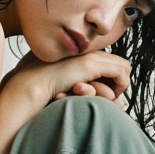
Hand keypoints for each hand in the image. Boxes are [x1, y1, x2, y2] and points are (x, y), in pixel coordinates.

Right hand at [0, 49, 130, 110]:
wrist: (31, 87)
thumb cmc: (47, 93)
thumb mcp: (72, 90)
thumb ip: (89, 90)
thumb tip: (115, 100)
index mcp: (83, 57)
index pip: (111, 64)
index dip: (114, 80)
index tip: (109, 95)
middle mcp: (88, 53)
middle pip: (120, 64)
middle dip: (121, 82)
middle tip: (114, 97)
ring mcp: (90, 56)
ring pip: (123, 67)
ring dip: (121, 85)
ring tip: (112, 97)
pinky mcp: (90, 63)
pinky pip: (120, 72)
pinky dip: (120, 85)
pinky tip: (110, 96)